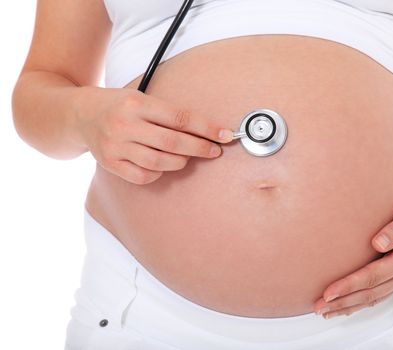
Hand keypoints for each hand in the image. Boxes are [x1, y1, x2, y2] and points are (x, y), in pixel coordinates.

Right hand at [78, 88, 233, 184]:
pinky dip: (159, 173)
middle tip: (214, 150)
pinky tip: (162, 165)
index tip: (225, 135)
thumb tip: (206, 130)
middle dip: (200, 148)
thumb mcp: (143, 98)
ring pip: (160, 162)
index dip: (206, 128)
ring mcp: (116, 146)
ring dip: (181, 161)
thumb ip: (169, 114)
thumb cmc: (120, 105)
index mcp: (137, 104)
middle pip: (173, 143)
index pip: (180, 118)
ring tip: (186, 156)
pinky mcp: (110, 163)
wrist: (81, 114)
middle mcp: (125, 125)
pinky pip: (143, 176)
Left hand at [313, 197, 392, 318]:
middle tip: (319, 307)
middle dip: (342, 302)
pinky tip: (346, 306)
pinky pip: (378, 296)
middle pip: (369, 294)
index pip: (373, 276)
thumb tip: (378, 243)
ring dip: (349, 307)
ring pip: (373, 299)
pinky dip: (360, 304)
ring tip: (326, 312)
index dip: (349, 286)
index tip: (329, 292)